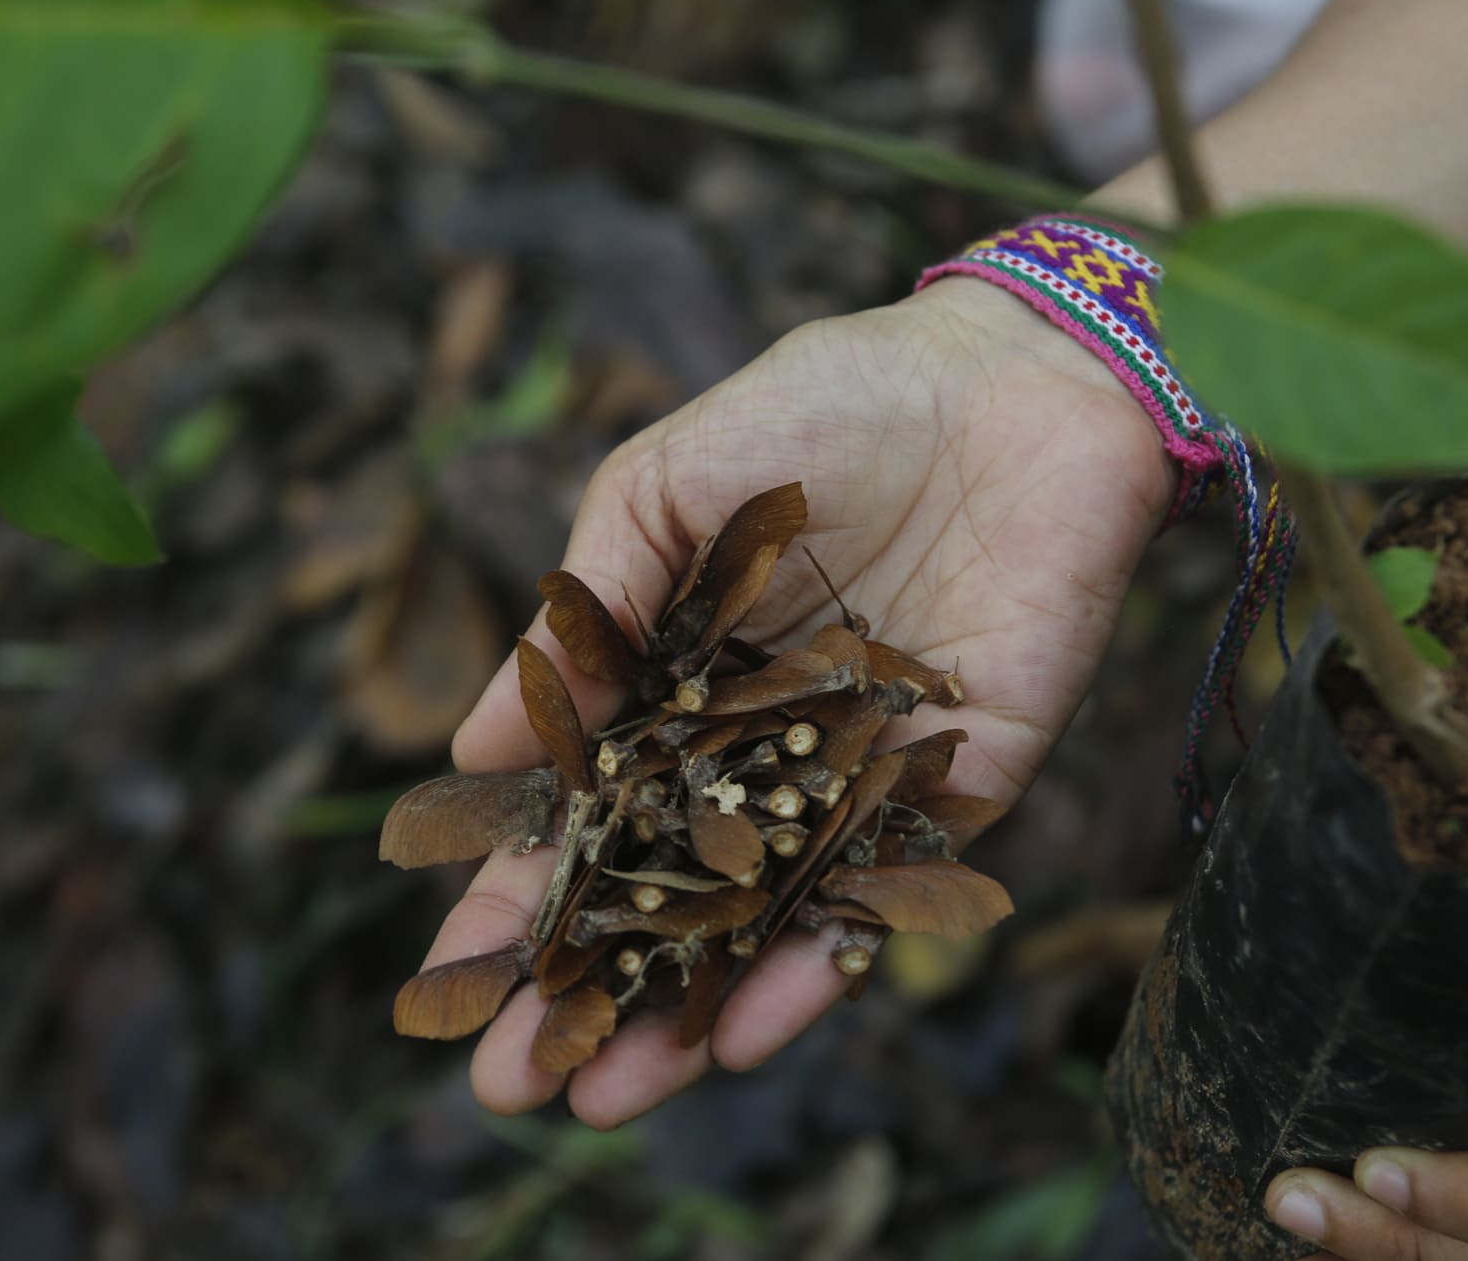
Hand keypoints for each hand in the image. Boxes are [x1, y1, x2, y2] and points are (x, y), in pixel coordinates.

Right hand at [425, 276, 1174, 1126]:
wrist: (1011, 373)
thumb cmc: (832, 405)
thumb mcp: (668, 485)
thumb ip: (587, 614)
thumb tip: (466, 752)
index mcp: (694, 681)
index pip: (597, 812)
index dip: (527, 894)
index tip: (456, 978)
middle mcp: (774, 744)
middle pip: (676, 890)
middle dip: (595, 985)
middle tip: (514, 1083)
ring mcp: (866, 769)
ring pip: (772, 915)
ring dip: (695, 1009)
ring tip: (610, 1094)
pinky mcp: (963, 776)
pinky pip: (891, 883)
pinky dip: (827, 955)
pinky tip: (750, 1026)